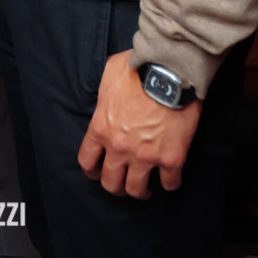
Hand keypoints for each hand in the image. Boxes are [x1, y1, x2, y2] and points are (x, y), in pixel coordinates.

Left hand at [77, 51, 201, 199]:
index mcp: (101, 127)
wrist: (169, 69)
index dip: (92, 171)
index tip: (98, 172)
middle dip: (116, 185)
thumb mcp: (109, 74)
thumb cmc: (139, 67)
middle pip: (110, 183)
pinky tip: (170, 176)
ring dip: (140, 191)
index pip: (87, 161)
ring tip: (145, 187)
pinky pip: (170, 184)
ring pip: (137, 190)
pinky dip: (170, 182)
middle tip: (123, 182)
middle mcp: (119, 147)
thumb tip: (107, 95)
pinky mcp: (171, 158)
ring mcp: (145, 156)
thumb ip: (105, 91)